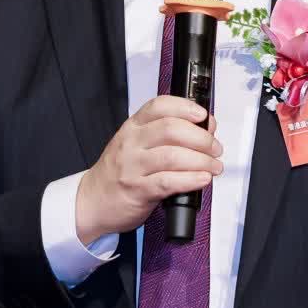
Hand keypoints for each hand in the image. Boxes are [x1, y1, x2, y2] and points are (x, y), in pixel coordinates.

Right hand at [75, 96, 222, 244]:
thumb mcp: (136, 145)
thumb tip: (204, 129)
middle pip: (171, 129)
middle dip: (201, 138)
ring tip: (213, 166)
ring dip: (201, 161)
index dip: (186, 107)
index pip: (159, 106)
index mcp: (133, 127)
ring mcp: (133, 167)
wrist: (92, 201)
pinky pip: (168, 181)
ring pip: (173, 155)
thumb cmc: (119, 172)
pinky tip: (202, 179)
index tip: (203, 116)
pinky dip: (191, 179)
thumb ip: (165, 135)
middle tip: (215, 148)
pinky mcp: (137, 190)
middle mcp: (131, 143)